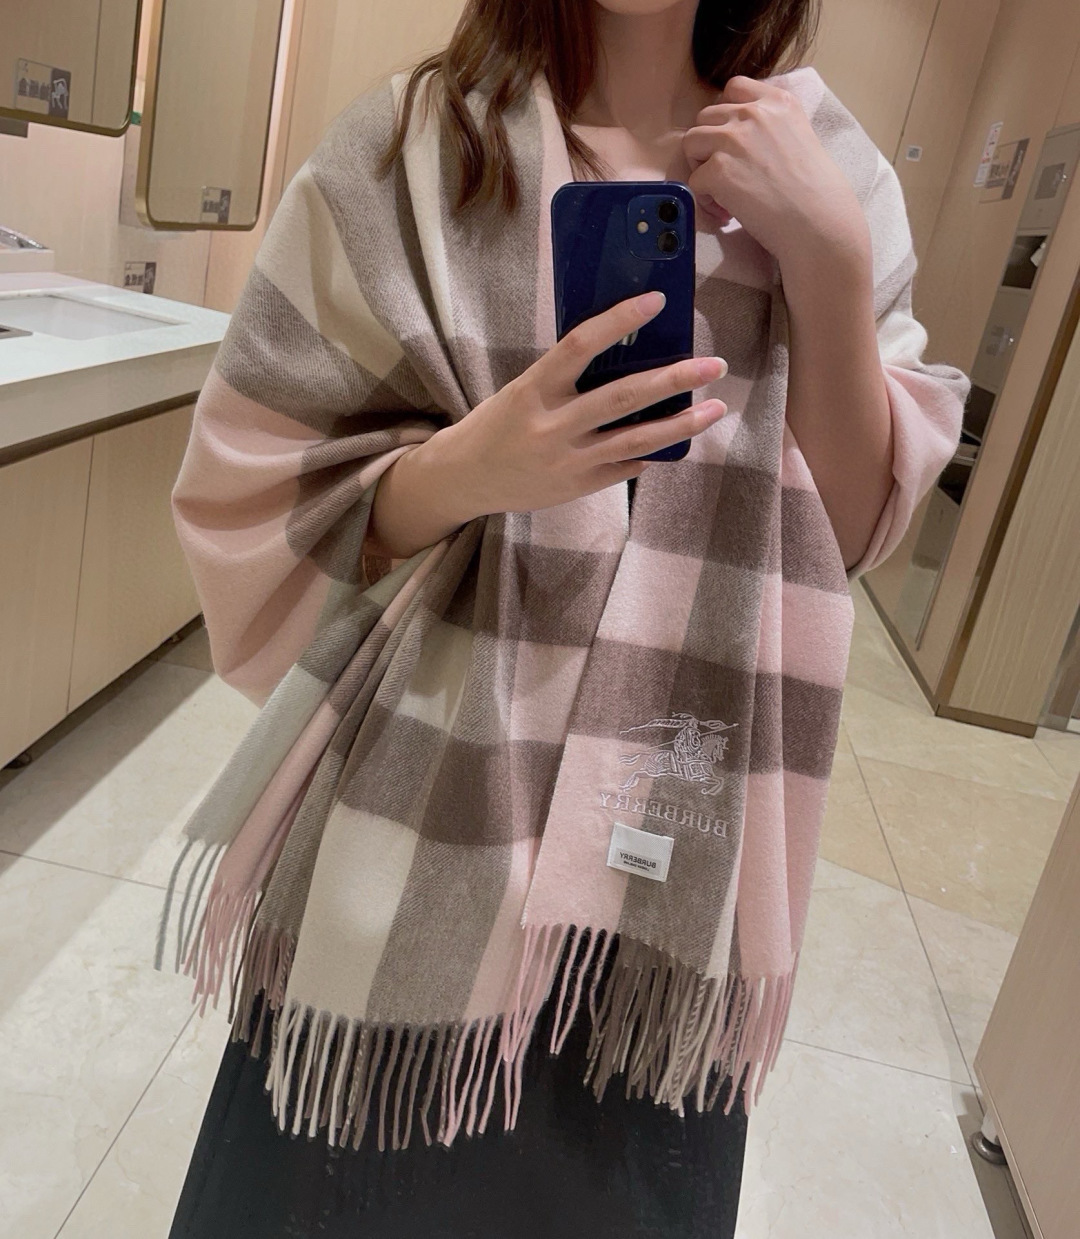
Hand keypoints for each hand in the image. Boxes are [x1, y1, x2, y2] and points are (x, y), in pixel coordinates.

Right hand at [429, 291, 727, 518]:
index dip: (620, 320)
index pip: (581, 344)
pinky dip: (650, 452)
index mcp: (533, 388)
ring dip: (681, 423)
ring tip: (715, 408)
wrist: (464, 478)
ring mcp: (566, 460)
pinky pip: (624, 467)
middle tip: (714, 365)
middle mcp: (551, 425)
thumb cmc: (497, 424)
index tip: (657, 301)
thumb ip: (565, 376)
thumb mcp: (523, 390)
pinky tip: (674, 440)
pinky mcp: (576, 487)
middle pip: (623, 397)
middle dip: (674, 380)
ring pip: (636, 440)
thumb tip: (627, 355)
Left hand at [684, 76, 870, 272]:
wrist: (818, 223)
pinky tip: (727, 213)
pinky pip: (693, 180)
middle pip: (706, 117)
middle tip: (726, 174)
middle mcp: (753, 113)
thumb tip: (742, 135)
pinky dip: (705, 200)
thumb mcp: (801, 137)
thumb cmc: (816, 192)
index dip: (725, 116)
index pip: (734, 88)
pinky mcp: (718, 170)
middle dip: (710, 145)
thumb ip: (770, 128)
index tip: (732, 141)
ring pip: (691, 143)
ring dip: (701, 167)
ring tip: (721, 192)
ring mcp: (733, 139)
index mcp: (778, 102)